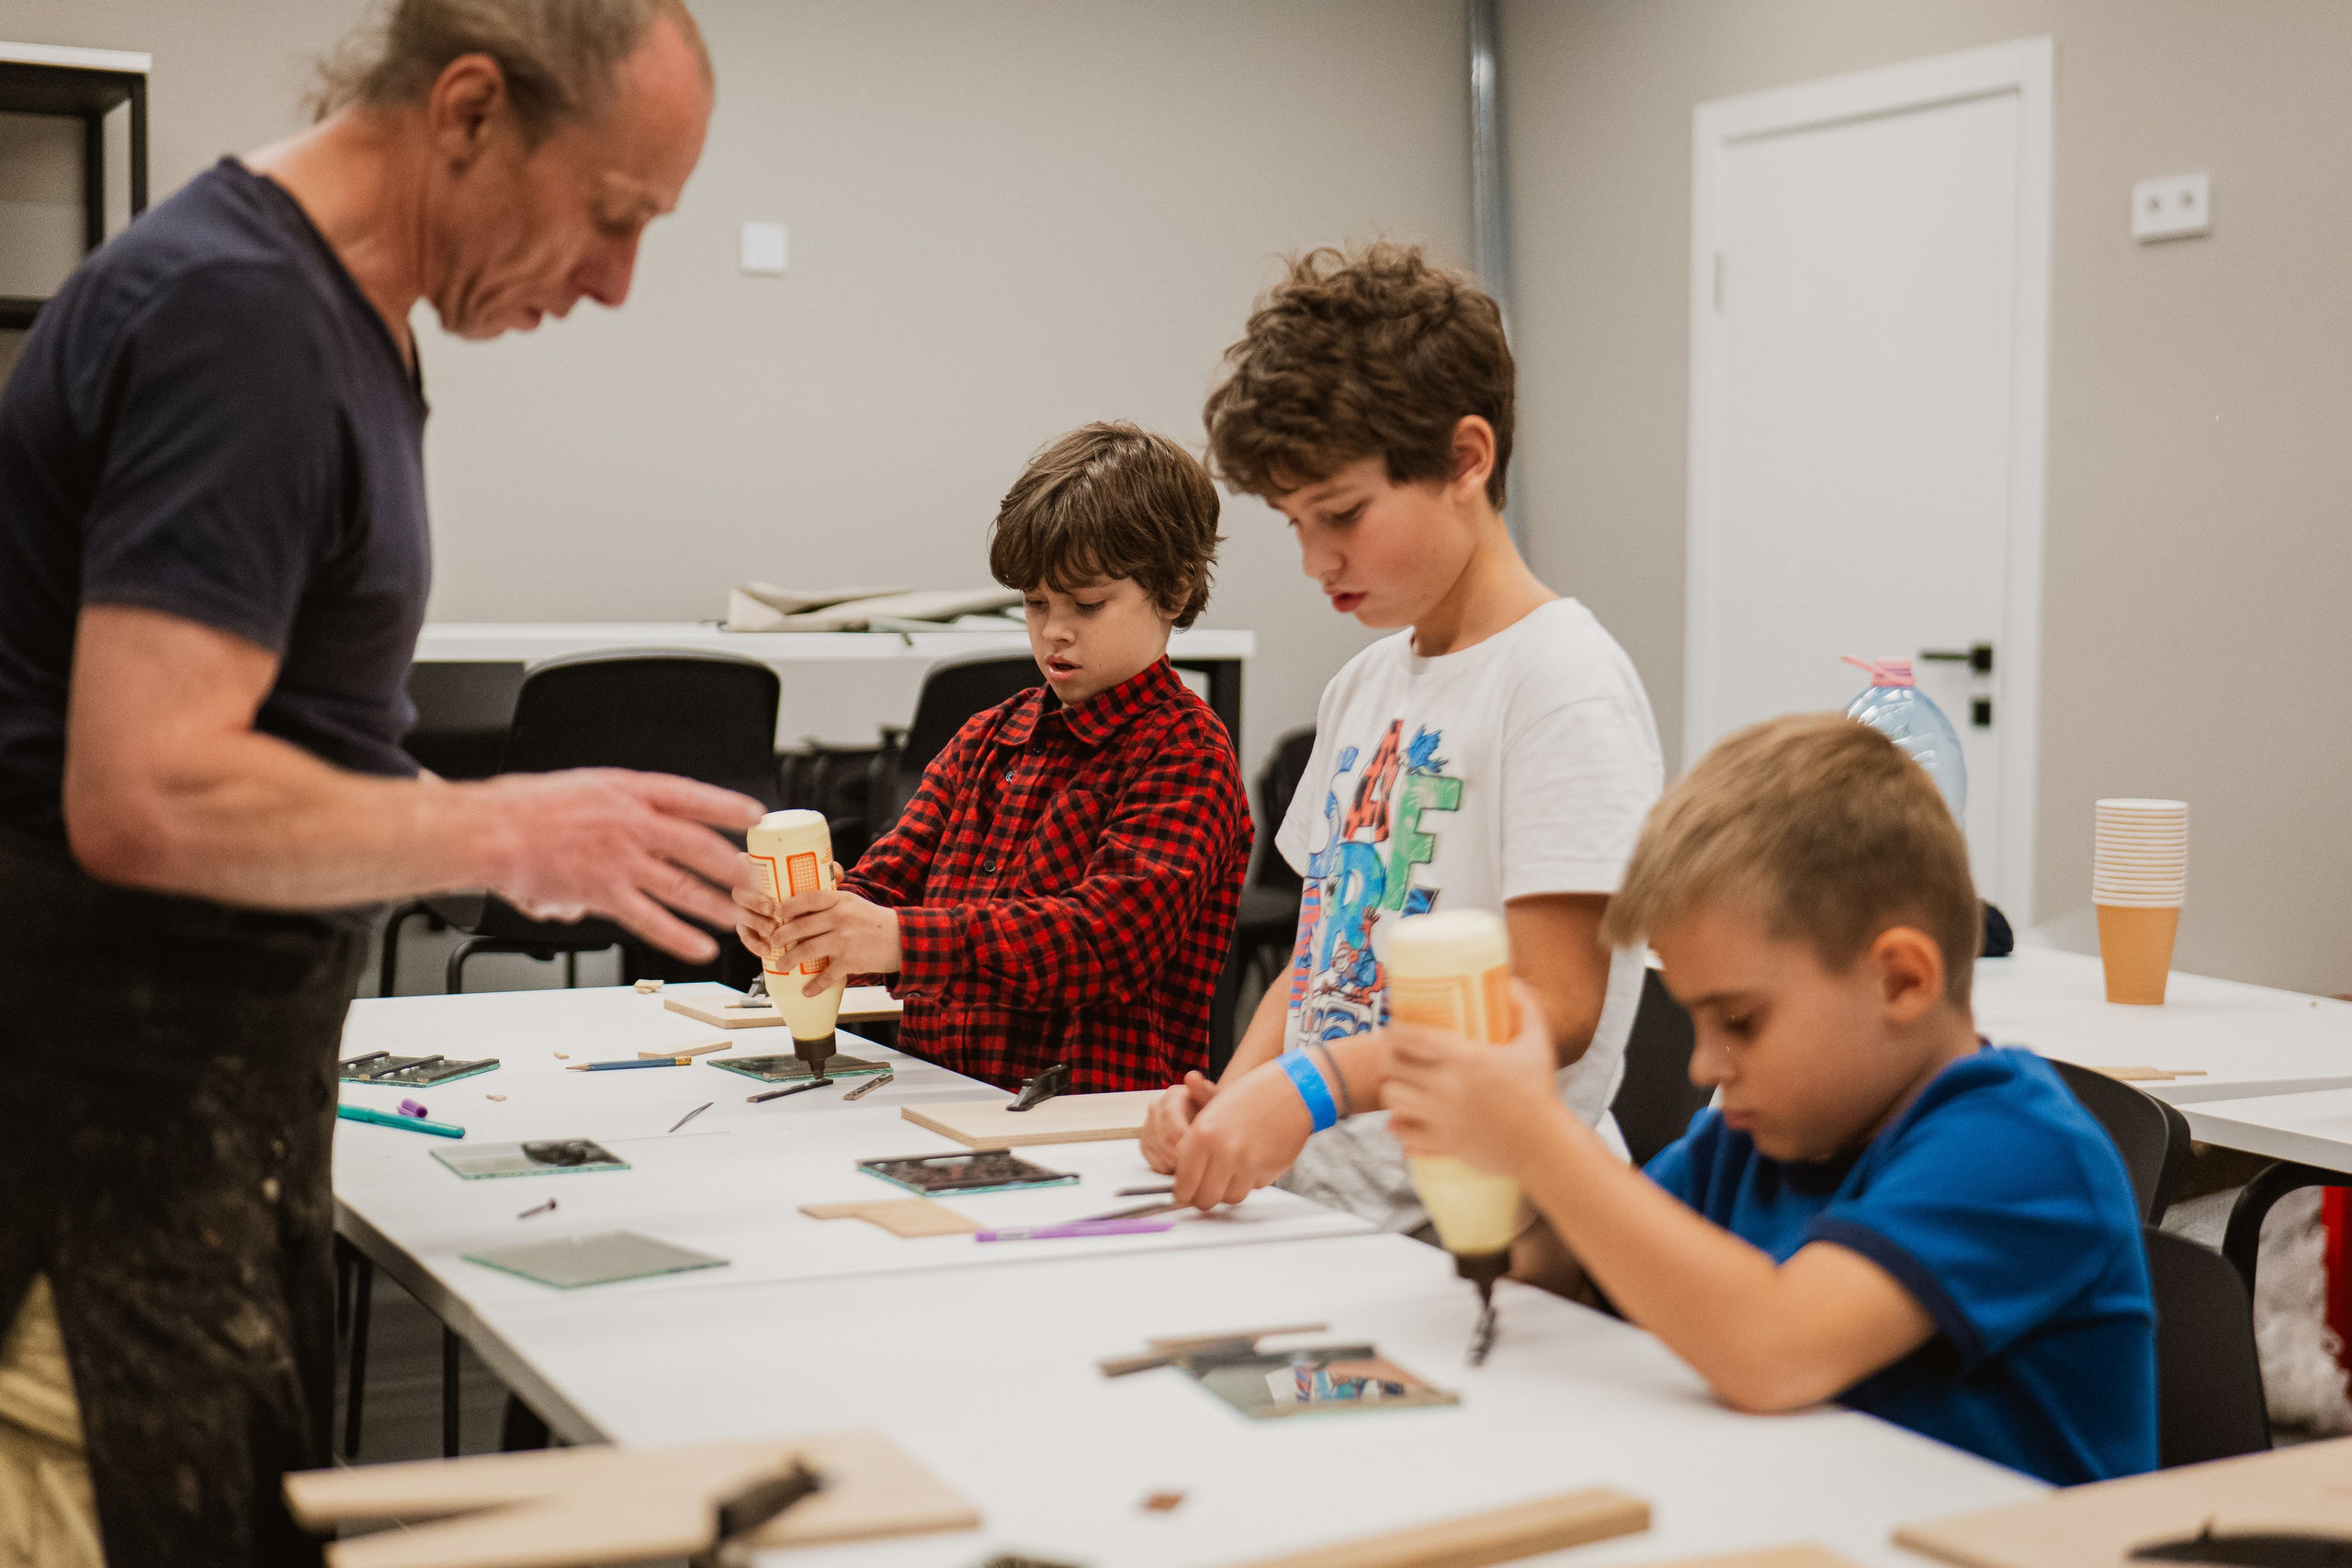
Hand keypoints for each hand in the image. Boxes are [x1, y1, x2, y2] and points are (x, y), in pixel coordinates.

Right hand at [477, 769, 763, 962]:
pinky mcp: (604, 893)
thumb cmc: (525, 808)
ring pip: (682, 885)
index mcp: (627, 791)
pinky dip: (679, 936)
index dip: (726, 805)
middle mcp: (631, 823)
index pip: (690, 795)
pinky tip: (700, 946)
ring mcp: (620, 860)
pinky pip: (650, 920)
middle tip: (757, 878)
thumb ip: (617, 811)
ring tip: (740, 916)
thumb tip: (632, 839)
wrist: (488, 831)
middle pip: (697, 845)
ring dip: (716, 903)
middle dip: (732, 864)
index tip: (753, 815)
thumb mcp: (585, 787)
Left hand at [737, 878, 902, 994]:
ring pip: (807, 950)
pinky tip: (807, 991)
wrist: (902, 939)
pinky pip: (827, 974)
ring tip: (781, 964)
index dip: (787, 906)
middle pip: (800, 927)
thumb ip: (830, 904)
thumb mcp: (853, 903)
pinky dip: (815, 985)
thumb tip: (800, 908)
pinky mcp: (851, 961)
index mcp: (840, 901)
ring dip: (789, 959)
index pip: (808, 899)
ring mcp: (844, 940)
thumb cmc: (873, 921)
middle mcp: (840, 918)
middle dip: (781, 936)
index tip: (776, 912)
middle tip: (772, 942)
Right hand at [1141, 1072, 1216, 1172]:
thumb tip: (1192, 1076)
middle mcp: (1156, 1108)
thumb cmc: (1213, 1113)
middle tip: (1201, 1159)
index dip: (1184, 1137)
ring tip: (1195, 1158)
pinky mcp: (1145, 1143)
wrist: (1208, 1121)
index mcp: (1172, 1095)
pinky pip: (1154, 1162)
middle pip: (1165, 1138)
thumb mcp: (1215, 1102)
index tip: (1200, 1148)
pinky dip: (1170, 1167)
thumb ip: (1204, 1091)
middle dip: (1184, 1153)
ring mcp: (1148, 1126)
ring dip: (1179, 1161)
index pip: (1170, 1117)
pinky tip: (1183, 1160)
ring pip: (1160, 1152)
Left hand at [1169, 1056, 1316, 1209]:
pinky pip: (1251, 1188)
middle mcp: (1225, 1151)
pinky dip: (1248, 1181)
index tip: (1183, 1196)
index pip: (1185, 1182)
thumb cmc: (1251, 1095)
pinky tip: (1250, 1162)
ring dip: (1226, 1192)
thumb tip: (1180, 1175)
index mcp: (1203, 1134)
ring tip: (1227, 1175)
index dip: (1182, 1194)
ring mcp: (1248, 1164)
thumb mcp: (1212, 1109)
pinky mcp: (1269, 1171)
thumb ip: (1191, 1143)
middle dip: (1202, 1199)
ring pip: (1229, 1198)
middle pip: (1205, 1199)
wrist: (1292, 1090)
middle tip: (1201, 1194)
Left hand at [1383, 980, 1561, 1178]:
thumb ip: (1526, 1007)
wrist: (1544, 1146)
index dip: (1395, 1029)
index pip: (1410, 1037)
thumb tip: (1512, 981)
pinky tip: (1404, 1120)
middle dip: (1388, 1057)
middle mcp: (1447, 1088)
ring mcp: (1441, 1118)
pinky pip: (1402, 1135)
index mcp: (1465, 1059)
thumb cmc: (1540, 1091)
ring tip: (1400, 1084)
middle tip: (1394, 1054)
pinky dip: (1399, 1126)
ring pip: (1392, 1099)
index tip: (1395, 1027)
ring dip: (1392, 1090)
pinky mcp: (1442, 1144)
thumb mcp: (1538, 1042)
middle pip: (1392, 1066)